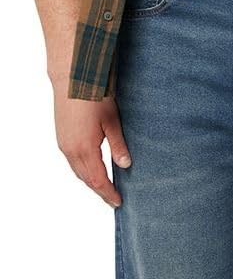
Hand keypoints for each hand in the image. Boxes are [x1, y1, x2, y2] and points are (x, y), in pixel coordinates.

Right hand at [52, 82, 130, 206]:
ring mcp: (63, 144)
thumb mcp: (112, 121)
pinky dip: (83, 171)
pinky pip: (72, 162)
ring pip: (78, 172)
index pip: (98, 180)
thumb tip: (125, 165)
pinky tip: (92, 170)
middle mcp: (71, 150)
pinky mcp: (61, 137)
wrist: (72, 76)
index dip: (109, 193)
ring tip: (105, 188)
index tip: (119, 202)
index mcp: (85, 149)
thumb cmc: (94, 95)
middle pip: (87, 179)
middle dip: (101, 191)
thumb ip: (118, 146)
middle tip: (114, 200)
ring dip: (91, 182)